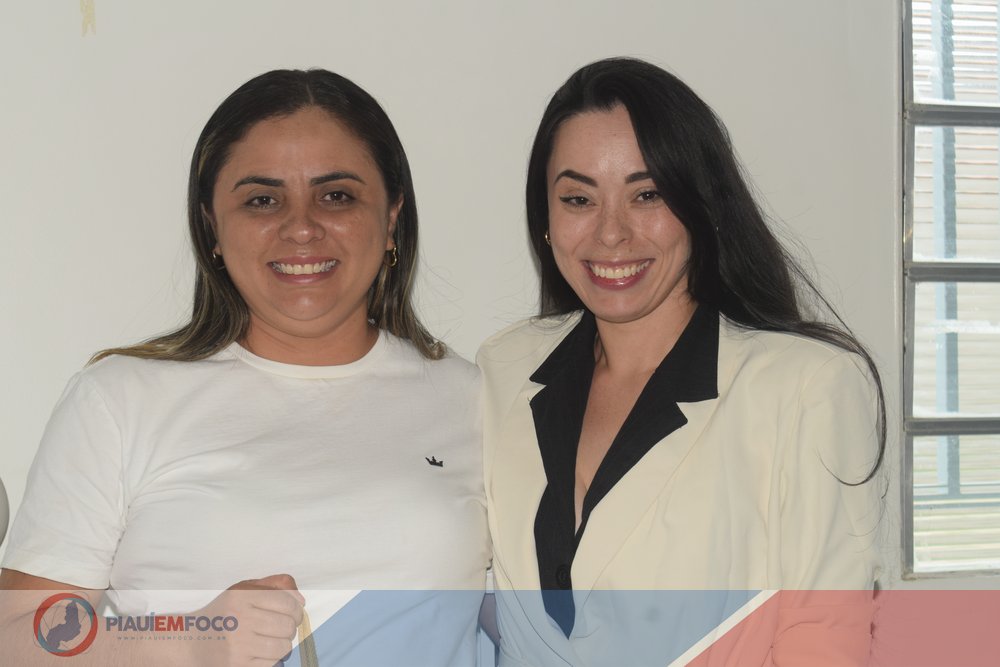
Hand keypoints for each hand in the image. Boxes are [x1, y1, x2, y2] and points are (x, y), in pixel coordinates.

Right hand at [189, 573, 304, 666]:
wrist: (191, 642)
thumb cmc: (225, 614)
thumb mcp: (244, 590)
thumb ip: (275, 586)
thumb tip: (301, 600)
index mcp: (241, 596)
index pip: (287, 602)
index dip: (296, 610)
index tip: (292, 614)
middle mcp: (239, 619)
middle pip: (287, 625)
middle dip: (289, 628)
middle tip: (280, 628)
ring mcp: (237, 645)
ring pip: (283, 647)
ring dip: (282, 644)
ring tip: (271, 640)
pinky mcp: (237, 665)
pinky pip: (271, 663)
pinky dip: (271, 659)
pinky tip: (260, 652)